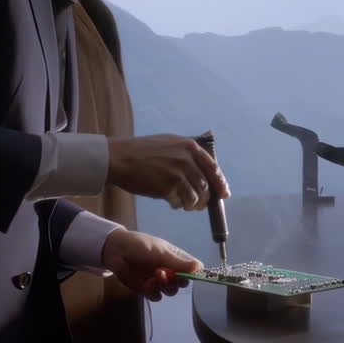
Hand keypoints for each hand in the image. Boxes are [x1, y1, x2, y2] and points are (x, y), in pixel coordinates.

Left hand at [102, 230, 199, 300]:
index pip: (192, 269)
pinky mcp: (147, 289)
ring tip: (154, 277)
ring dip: (164, 286)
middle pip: (183, 283)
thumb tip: (200, 267)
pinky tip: (146, 283)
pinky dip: (153, 291)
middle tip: (168, 274)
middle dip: (177, 281)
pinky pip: (156, 296)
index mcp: (176, 258)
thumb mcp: (161, 252)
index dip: (193, 274)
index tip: (190, 276)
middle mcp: (170, 270)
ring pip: (171, 291)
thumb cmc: (140, 246)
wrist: (116, 252)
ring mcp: (159, 281)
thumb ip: (179, 262)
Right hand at [106, 135, 230, 209]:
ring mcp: (178, 173)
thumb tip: (208, 137)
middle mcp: (187, 158)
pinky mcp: (168, 186)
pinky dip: (179, 205)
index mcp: (190, 146)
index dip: (220, 183)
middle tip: (199, 205)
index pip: (213, 168)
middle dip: (205, 198)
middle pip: (205, 185)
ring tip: (185, 204)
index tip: (224, 194)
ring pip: (196, 196)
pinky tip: (173, 202)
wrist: (119, 158)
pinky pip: (181, 201)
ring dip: (193, 204)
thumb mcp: (169, 141)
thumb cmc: (142, 150)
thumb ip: (188, 146)